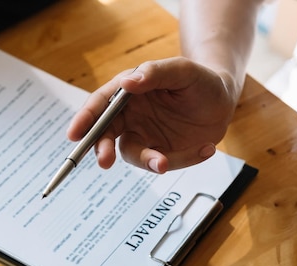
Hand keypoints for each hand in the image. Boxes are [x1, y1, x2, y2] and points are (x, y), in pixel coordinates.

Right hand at [67, 57, 239, 172]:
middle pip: (106, 135)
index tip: (74, 134)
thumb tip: (127, 83)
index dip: (85, 119)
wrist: (222, 100)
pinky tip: (205, 148)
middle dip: (102, 149)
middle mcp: (130, 116)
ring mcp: (143, 136)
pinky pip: (162, 162)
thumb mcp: (181, 70)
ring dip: (147, 160)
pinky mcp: (160, 152)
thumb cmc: (199, 79)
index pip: (100, 105)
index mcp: (127, 92)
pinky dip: (183, 159)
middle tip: (105, 160)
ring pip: (133, 154)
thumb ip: (154, 73)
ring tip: (165, 163)